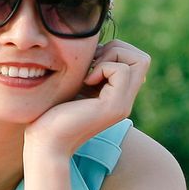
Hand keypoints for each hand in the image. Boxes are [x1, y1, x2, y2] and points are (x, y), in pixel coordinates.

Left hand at [24, 40, 150, 158]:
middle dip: (117, 49)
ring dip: (111, 56)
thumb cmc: (51, 115)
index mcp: (116, 95)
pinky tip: (86, 83)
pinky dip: (103, 68)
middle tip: (92, 64)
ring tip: (89, 73)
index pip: (135, 61)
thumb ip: (89, 71)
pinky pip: (122, 70)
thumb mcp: (74, 85)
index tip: (90, 63)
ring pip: (139, 61)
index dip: (114, 51)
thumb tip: (97, 47)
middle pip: (142, 58)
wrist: (45, 142)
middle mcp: (125, 101)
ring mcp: (123, 105)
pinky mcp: (115, 107)